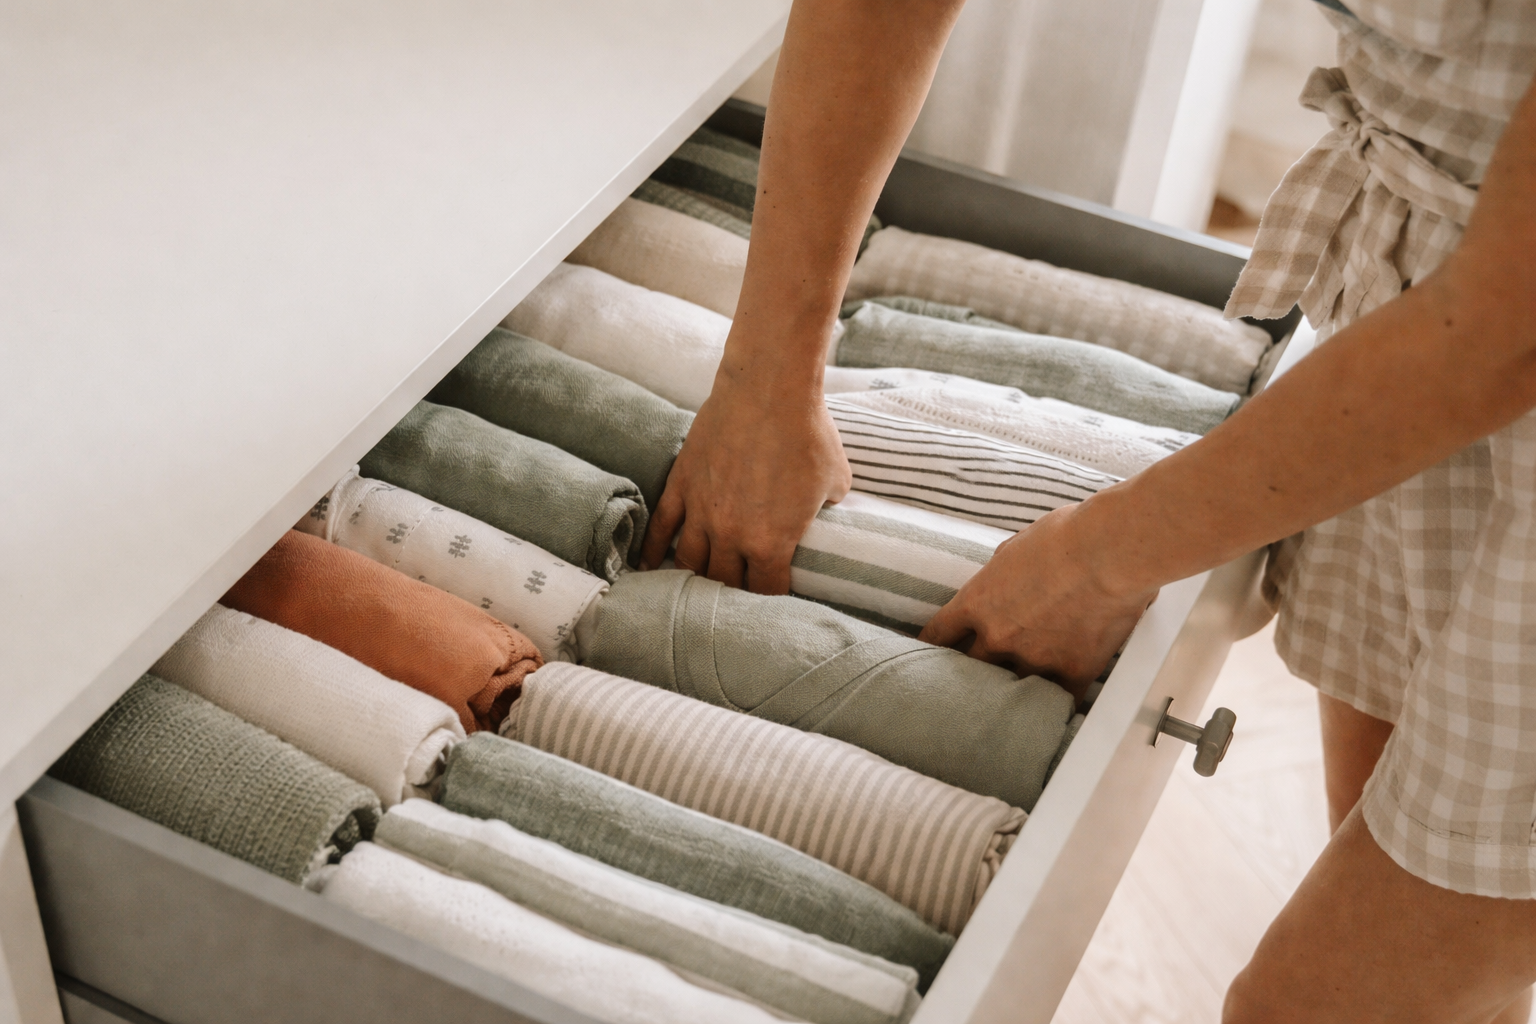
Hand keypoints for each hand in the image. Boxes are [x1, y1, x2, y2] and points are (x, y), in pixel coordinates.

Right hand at [640, 367, 850, 593]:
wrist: (769, 391)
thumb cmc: (808, 433)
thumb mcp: (836, 480)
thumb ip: (827, 507)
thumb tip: (824, 510)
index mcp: (771, 543)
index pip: (766, 592)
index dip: (771, 599)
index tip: (773, 595)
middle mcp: (731, 536)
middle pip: (724, 583)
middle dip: (733, 592)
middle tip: (738, 590)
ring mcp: (700, 512)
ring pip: (689, 563)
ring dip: (695, 577)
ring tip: (698, 585)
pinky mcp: (681, 485)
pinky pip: (661, 528)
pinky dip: (652, 550)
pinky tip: (649, 565)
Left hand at [918, 501, 1157, 698]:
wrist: (1111, 551)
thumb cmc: (1067, 536)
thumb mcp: (1016, 546)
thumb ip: (1001, 573)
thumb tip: (1001, 580)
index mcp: (978, 601)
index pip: (940, 633)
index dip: (933, 646)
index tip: (930, 655)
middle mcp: (998, 636)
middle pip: (972, 667)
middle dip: (976, 669)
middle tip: (979, 675)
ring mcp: (1034, 658)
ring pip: (1013, 687)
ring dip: (1016, 686)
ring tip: (1017, 698)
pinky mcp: (1071, 671)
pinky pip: (1059, 698)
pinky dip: (1059, 700)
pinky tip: (1057, 709)